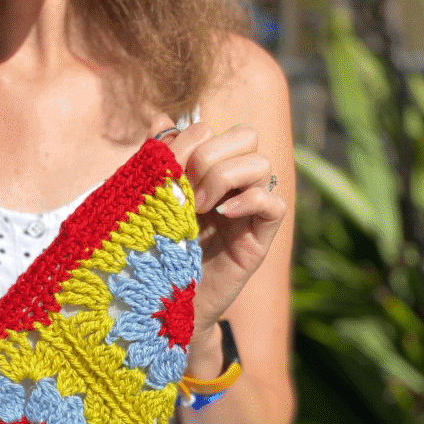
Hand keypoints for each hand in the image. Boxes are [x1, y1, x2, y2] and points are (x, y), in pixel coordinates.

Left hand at [149, 115, 286, 351]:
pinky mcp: (259, 238)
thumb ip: (155, 162)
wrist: (160, 303)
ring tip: (200, 207)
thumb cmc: (152, 251)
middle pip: (246, 135)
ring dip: (226, 178)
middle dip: (212, 155)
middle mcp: (231, 185)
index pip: (217, 129)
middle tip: (188, 190)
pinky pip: (274, 204)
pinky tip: (224, 214)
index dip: (193, 141)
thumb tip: (161, 120)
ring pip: (262, 163)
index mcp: (205, 171)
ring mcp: (248, 210)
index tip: (169, 173)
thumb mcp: (148, 202)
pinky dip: (251, 200)